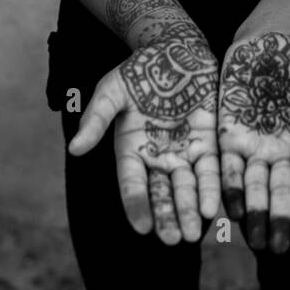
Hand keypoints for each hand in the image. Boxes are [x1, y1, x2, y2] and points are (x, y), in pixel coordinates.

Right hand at [67, 21, 220, 244]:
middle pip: (162, 194)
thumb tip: (75, 148)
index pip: (133, 184)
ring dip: (191, 211)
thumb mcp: (112, 90)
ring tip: (194, 234)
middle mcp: (157, 156)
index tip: (142, 228)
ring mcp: (183, 150)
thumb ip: (97, 119)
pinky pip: (210, 169)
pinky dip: (211, 188)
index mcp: (131, 149)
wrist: (174, 48)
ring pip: (187, 188)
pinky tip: (215, 207)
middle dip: (168, 217)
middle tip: (174, 240)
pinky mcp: (208, 141)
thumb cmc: (138, 69)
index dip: (137, 205)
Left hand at [218, 30, 289, 253]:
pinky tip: (229, 209)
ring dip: (253, 213)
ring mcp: (254, 145)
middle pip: (280, 193)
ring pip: (253, 187)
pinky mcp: (228, 134)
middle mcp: (281, 152)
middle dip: (278, 220)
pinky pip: (227, 166)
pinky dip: (229, 187)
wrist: (268, 40)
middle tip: (276, 248)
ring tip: (254, 240)